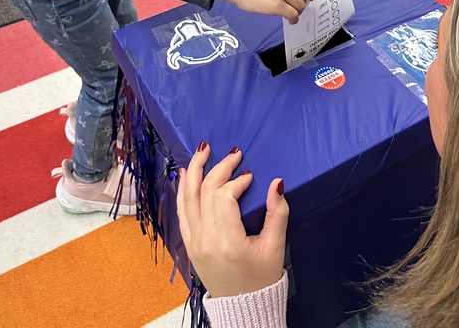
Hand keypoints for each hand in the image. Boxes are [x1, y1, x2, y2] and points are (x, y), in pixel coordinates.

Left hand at [177, 143, 287, 297]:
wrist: (242, 309)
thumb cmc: (261, 279)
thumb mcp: (275, 248)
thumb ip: (277, 214)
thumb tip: (277, 182)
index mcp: (228, 242)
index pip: (224, 197)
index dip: (237, 181)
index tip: (250, 177)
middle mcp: (205, 240)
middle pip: (205, 192)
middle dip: (219, 168)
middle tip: (234, 153)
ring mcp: (194, 242)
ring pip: (187, 198)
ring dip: (195, 171)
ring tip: (203, 150)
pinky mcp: (189, 245)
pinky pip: (181, 212)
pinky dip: (182, 190)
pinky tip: (185, 174)